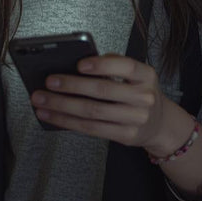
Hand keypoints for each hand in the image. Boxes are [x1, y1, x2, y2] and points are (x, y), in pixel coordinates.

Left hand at [30, 53, 189, 154]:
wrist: (159, 123)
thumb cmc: (138, 93)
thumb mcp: (135, 76)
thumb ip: (113, 67)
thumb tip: (74, 66)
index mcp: (146, 75)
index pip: (125, 66)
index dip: (102, 65)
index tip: (79, 64)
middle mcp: (144, 97)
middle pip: (103, 91)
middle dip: (71, 85)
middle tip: (49, 82)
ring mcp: (136, 119)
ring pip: (93, 112)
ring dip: (62, 106)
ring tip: (42, 100)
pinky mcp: (126, 136)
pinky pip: (91, 128)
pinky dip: (68, 121)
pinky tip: (52, 115)